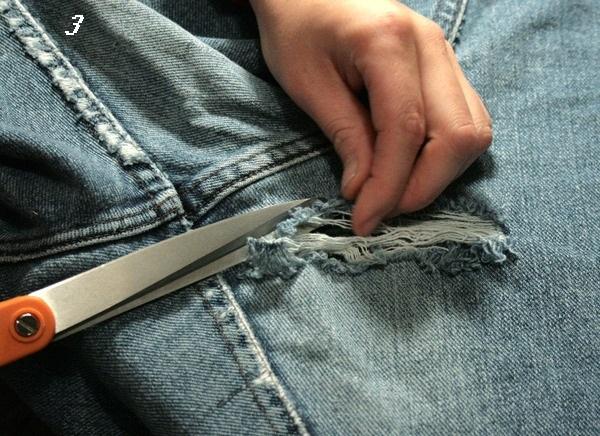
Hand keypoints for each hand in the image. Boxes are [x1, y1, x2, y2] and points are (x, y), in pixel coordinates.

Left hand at [249, 0, 492, 235]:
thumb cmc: (298, 31)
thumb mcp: (308, 85)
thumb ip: (345, 137)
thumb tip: (365, 191)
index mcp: (389, 42)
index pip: (406, 131)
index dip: (389, 185)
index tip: (365, 219)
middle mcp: (431, 44)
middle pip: (456, 135)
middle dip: (421, 186)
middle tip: (382, 210)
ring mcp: (445, 53)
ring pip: (473, 131)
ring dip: (438, 174)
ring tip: (395, 191)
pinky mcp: (446, 67)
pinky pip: (468, 119)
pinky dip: (446, 154)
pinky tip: (412, 166)